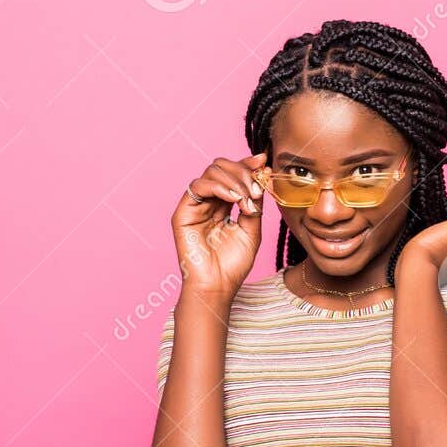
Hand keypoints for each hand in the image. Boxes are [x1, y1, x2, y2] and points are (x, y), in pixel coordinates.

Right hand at [172, 153, 266, 300]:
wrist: (218, 286)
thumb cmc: (233, 265)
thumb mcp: (252, 229)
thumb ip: (255, 202)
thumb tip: (263, 174)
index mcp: (224, 205)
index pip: (233, 174)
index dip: (247, 163)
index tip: (263, 161)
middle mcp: (208, 202)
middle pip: (222, 167)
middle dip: (243, 172)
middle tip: (257, 190)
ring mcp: (195, 206)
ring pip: (212, 172)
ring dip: (234, 180)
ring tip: (247, 200)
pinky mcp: (183, 212)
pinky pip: (198, 185)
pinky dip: (219, 187)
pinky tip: (234, 200)